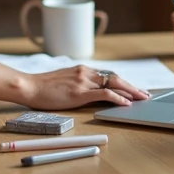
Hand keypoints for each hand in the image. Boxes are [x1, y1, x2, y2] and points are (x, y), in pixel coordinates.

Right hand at [22, 66, 150, 109]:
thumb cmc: (43, 87)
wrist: (29, 86)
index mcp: (82, 69)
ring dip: (130, 92)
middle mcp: (85, 72)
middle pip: (115, 78)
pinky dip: (118, 98)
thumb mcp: (64, 81)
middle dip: (132, 86)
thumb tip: (90, 92)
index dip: (123, 82)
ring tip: (141, 99)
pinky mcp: (80, 92)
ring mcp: (83, 81)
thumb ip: (78, 83)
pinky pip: (104, 94)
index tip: (133, 89)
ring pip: (113, 84)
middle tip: (144, 94)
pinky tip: (126, 103)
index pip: (108, 75)